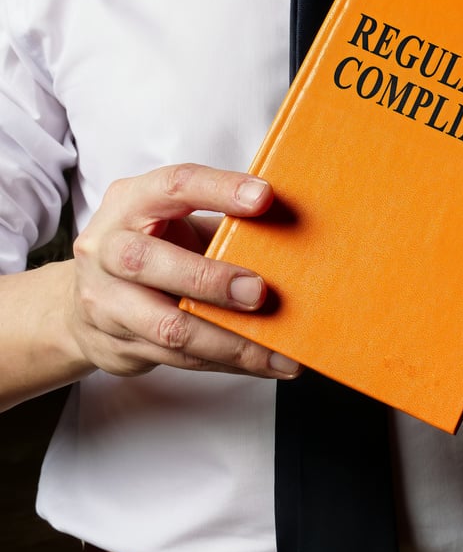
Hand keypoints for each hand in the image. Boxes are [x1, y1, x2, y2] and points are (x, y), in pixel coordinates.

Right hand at [68, 164, 300, 378]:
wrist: (83, 300)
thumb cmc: (150, 247)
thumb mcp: (174, 220)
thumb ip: (220, 221)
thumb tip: (290, 224)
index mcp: (130, 202)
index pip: (174, 186)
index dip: (219, 189)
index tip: (264, 197)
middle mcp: (108, 249)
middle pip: (148, 261)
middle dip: (209, 279)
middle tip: (259, 292)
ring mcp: (106, 301)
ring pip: (167, 326)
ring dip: (229, 341)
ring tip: (277, 352)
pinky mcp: (119, 344)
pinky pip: (180, 358)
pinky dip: (228, 362)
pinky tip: (265, 364)